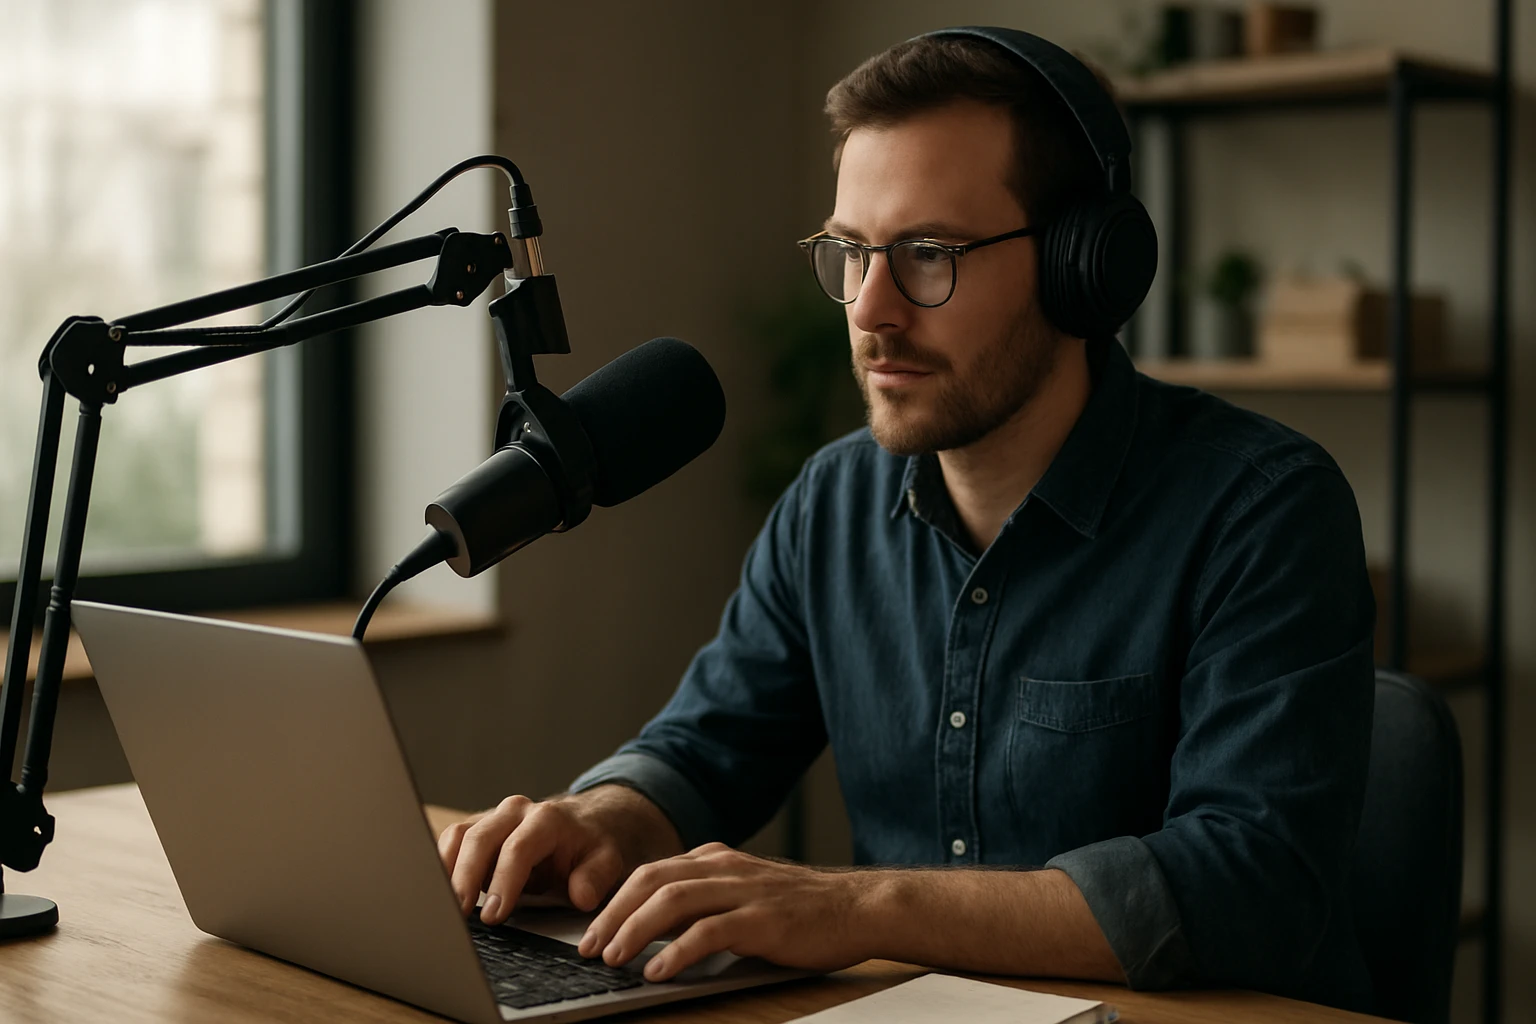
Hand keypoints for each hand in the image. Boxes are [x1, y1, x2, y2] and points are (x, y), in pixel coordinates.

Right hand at [437, 784, 680, 925]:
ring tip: (440, 905)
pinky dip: (441, 864)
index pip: (519, 849)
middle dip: (466, 878)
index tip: (494, 915)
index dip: (503, 882)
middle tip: (458, 915)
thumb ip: (594, 877)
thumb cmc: (589, 848)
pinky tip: (439, 892)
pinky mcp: (477, 827)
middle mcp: (516, 811)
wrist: (582, 824)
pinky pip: (451, 840)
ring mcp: (493, 817)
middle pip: (481, 839)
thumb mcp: (605, 861)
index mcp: (547, 819)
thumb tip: (581, 895)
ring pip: (459, 836)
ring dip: (447, 870)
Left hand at [575, 842, 877, 981]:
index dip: (615, 901)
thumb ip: (706, 900)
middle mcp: (725, 868)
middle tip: (589, 947)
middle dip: (613, 915)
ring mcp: (743, 890)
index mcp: (717, 860)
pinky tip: (658, 970)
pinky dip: (676, 951)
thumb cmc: (802, 908)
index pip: (651, 872)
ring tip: (613, 958)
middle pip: (651, 881)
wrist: (859, 907)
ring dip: (634, 930)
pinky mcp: (762, 919)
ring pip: (672, 901)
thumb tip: (656, 929)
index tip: (592, 931)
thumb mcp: (745, 892)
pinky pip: (708, 931)